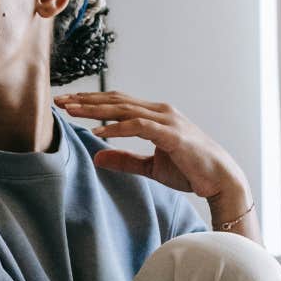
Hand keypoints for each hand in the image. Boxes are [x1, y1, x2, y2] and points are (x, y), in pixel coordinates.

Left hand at [53, 91, 243, 201]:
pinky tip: (97, 132)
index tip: (67, 103)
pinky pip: (139, 126)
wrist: (220, 180)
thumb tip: (96, 157)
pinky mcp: (172, 135)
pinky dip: (117, 127)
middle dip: (86, 100)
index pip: (117, 102)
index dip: (91, 101)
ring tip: (71, 112)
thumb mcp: (150, 166)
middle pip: (116, 100)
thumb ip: (124, 160)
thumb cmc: (190, 171)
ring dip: (95, 110)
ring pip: (124, 109)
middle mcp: (160, 112)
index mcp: (155, 115)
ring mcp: (167, 120)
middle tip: (60, 100)